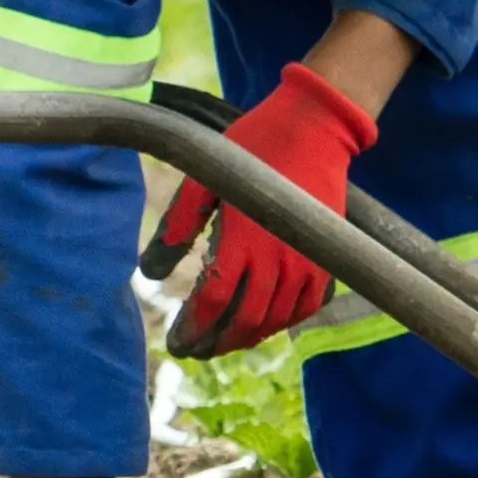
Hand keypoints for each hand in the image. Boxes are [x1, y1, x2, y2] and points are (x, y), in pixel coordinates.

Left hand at [155, 61, 375, 356]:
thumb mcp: (204, 178)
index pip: (215, 300)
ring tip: (222, 341)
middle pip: (245, 320)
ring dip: (247, 337)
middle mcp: (279, 257)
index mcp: (244, 237)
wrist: (313, 127)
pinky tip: (264, 324)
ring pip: (276, 319)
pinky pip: (308, 306)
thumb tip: (150, 273)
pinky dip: (284, 322)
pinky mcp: (326, 257)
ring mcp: (308, 260)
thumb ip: (178, 224)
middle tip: (194, 349)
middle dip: (216, 341)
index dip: (194, 328)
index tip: (176, 341)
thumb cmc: (253, 146)